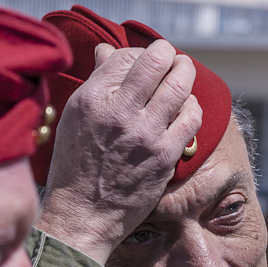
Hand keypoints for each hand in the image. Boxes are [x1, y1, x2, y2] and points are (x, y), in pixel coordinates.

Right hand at [38, 39, 201, 264]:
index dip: (140, 54)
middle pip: (158, 62)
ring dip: (186, 75)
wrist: (83, 215)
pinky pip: (191, 118)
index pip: (126, 56)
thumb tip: (107, 50)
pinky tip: (187, 110)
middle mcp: (120, 111)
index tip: (144, 63)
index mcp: (92, 98)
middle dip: (169, 55)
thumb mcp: (74, 118)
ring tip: (184, 76)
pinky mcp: (164, 155)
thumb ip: (96, 83)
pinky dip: (193, 108)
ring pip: (180, 85)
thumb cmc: (75, 168)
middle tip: (173, 60)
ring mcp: (146, 134)